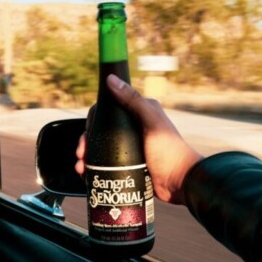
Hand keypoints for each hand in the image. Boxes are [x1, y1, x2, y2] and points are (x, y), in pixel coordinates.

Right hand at [76, 74, 202, 205]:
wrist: (180, 183)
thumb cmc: (168, 150)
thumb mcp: (151, 122)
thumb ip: (133, 100)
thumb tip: (111, 79)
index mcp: (140, 112)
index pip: (109, 109)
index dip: (95, 119)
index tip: (88, 131)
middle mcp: (133, 128)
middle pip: (102, 130)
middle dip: (88, 141)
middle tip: (81, 153)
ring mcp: (130, 147)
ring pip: (101, 147)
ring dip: (88, 156)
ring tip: (81, 167)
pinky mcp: (128, 165)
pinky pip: (106, 163)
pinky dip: (94, 168)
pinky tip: (86, 174)